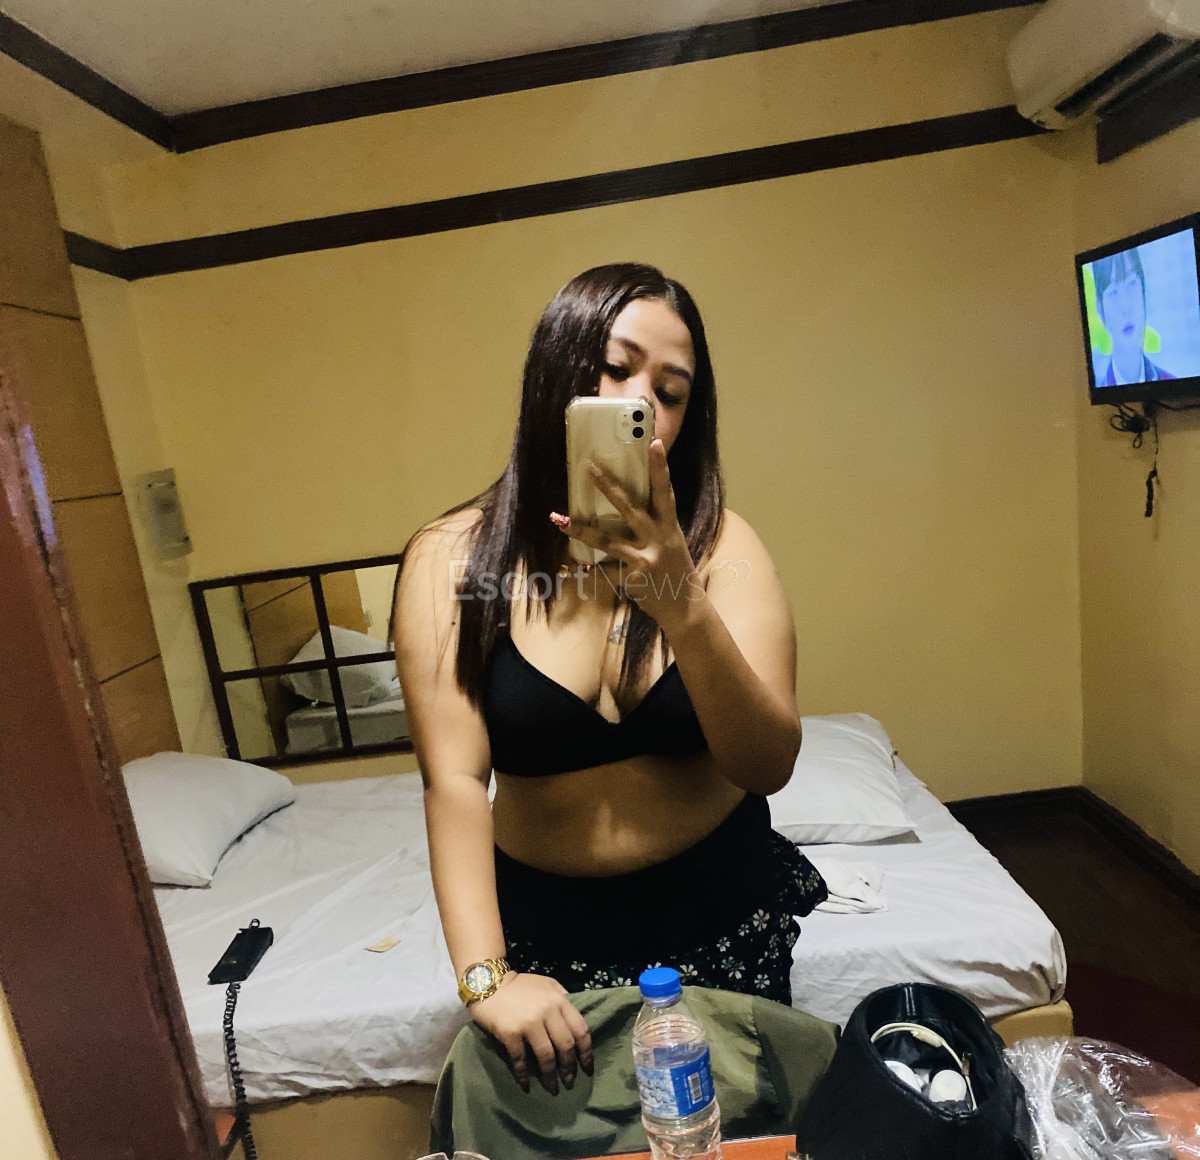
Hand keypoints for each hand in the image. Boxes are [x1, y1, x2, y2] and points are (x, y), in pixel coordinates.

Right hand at [469, 971, 593, 1093]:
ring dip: (550, 1077)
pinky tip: (525, 1086)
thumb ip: (563, 999)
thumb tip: (575, 1023)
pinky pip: (520, 1059)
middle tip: (569, 1083)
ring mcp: (529, 1022)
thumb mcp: (547, 985)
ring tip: (552, 1089)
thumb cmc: (519, 986)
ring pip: (546, 1056)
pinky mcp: (510, 1033)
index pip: (580, 1030)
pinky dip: (523, 1075)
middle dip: (569, 1068)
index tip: (587, 1070)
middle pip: (565, 1046)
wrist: (487, 982)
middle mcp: (547, 1011)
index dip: (586, 1053)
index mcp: (559, 1000)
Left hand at [550, 439, 700, 628]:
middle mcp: (659, 539)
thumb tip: (626, 506)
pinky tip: (576, 570)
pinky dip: (590, 571)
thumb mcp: (671, 543)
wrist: (685, 608)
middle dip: (608, 487)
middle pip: (630, 508)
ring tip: (560, 520)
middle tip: (589, 468)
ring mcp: (645, 559)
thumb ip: (655, 526)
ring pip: (607, 541)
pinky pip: (604, 572)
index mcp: (669, 526)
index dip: (661, 467)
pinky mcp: (633, 579)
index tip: (655, 443)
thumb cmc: (675, 571)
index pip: (665, 491)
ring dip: (581, 530)